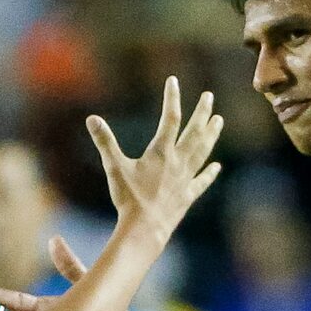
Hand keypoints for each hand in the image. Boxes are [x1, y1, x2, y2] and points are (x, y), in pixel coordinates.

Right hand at [87, 77, 221, 239]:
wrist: (145, 230)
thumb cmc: (128, 199)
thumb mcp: (114, 167)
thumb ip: (105, 142)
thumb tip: (92, 119)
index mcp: (161, 152)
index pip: (170, 118)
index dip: (172, 98)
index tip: (173, 81)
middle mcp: (178, 162)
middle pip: (194, 131)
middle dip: (202, 112)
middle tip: (209, 96)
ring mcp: (185, 179)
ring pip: (202, 152)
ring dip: (211, 135)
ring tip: (219, 121)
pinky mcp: (187, 196)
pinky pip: (201, 181)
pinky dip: (209, 173)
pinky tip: (217, 167)